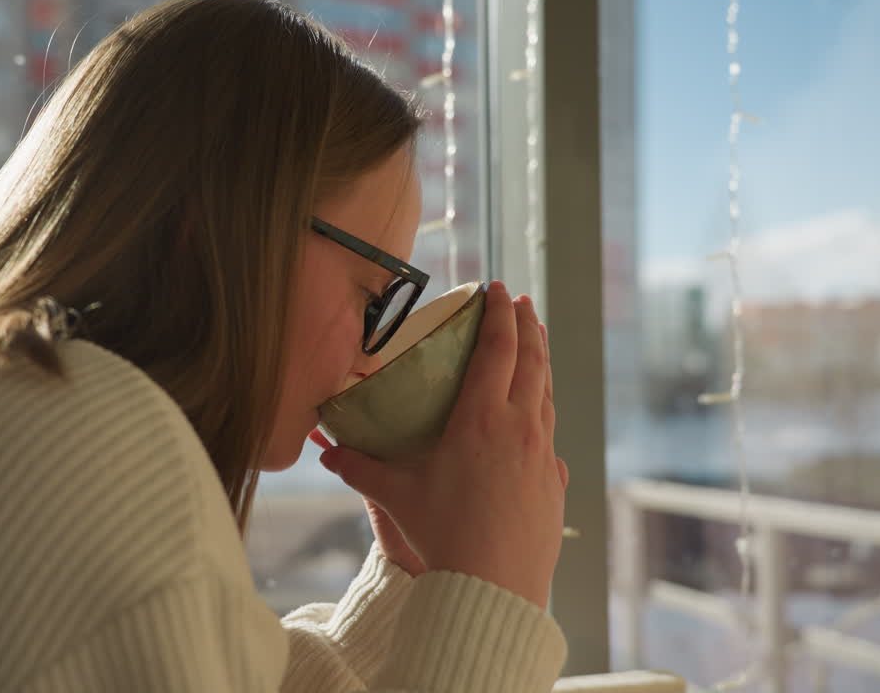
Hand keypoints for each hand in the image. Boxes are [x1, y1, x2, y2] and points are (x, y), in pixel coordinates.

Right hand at [315, 281, 567, 608]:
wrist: (494, 589)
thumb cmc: (444, 536)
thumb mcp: (396, 496)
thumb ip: (359, 468)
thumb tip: (325, 450)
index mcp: (482, 420)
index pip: (497, 351)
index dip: (498, 315)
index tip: (497, 289)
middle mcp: (521, 429)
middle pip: (532, 362)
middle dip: (527, 327)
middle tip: (522, 304)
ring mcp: (544, 456)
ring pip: (547, 396)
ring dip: (541, 364)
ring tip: (535, 347)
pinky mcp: (555, 484)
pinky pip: (550, 437)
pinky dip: (543, 415)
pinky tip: (538, 421)